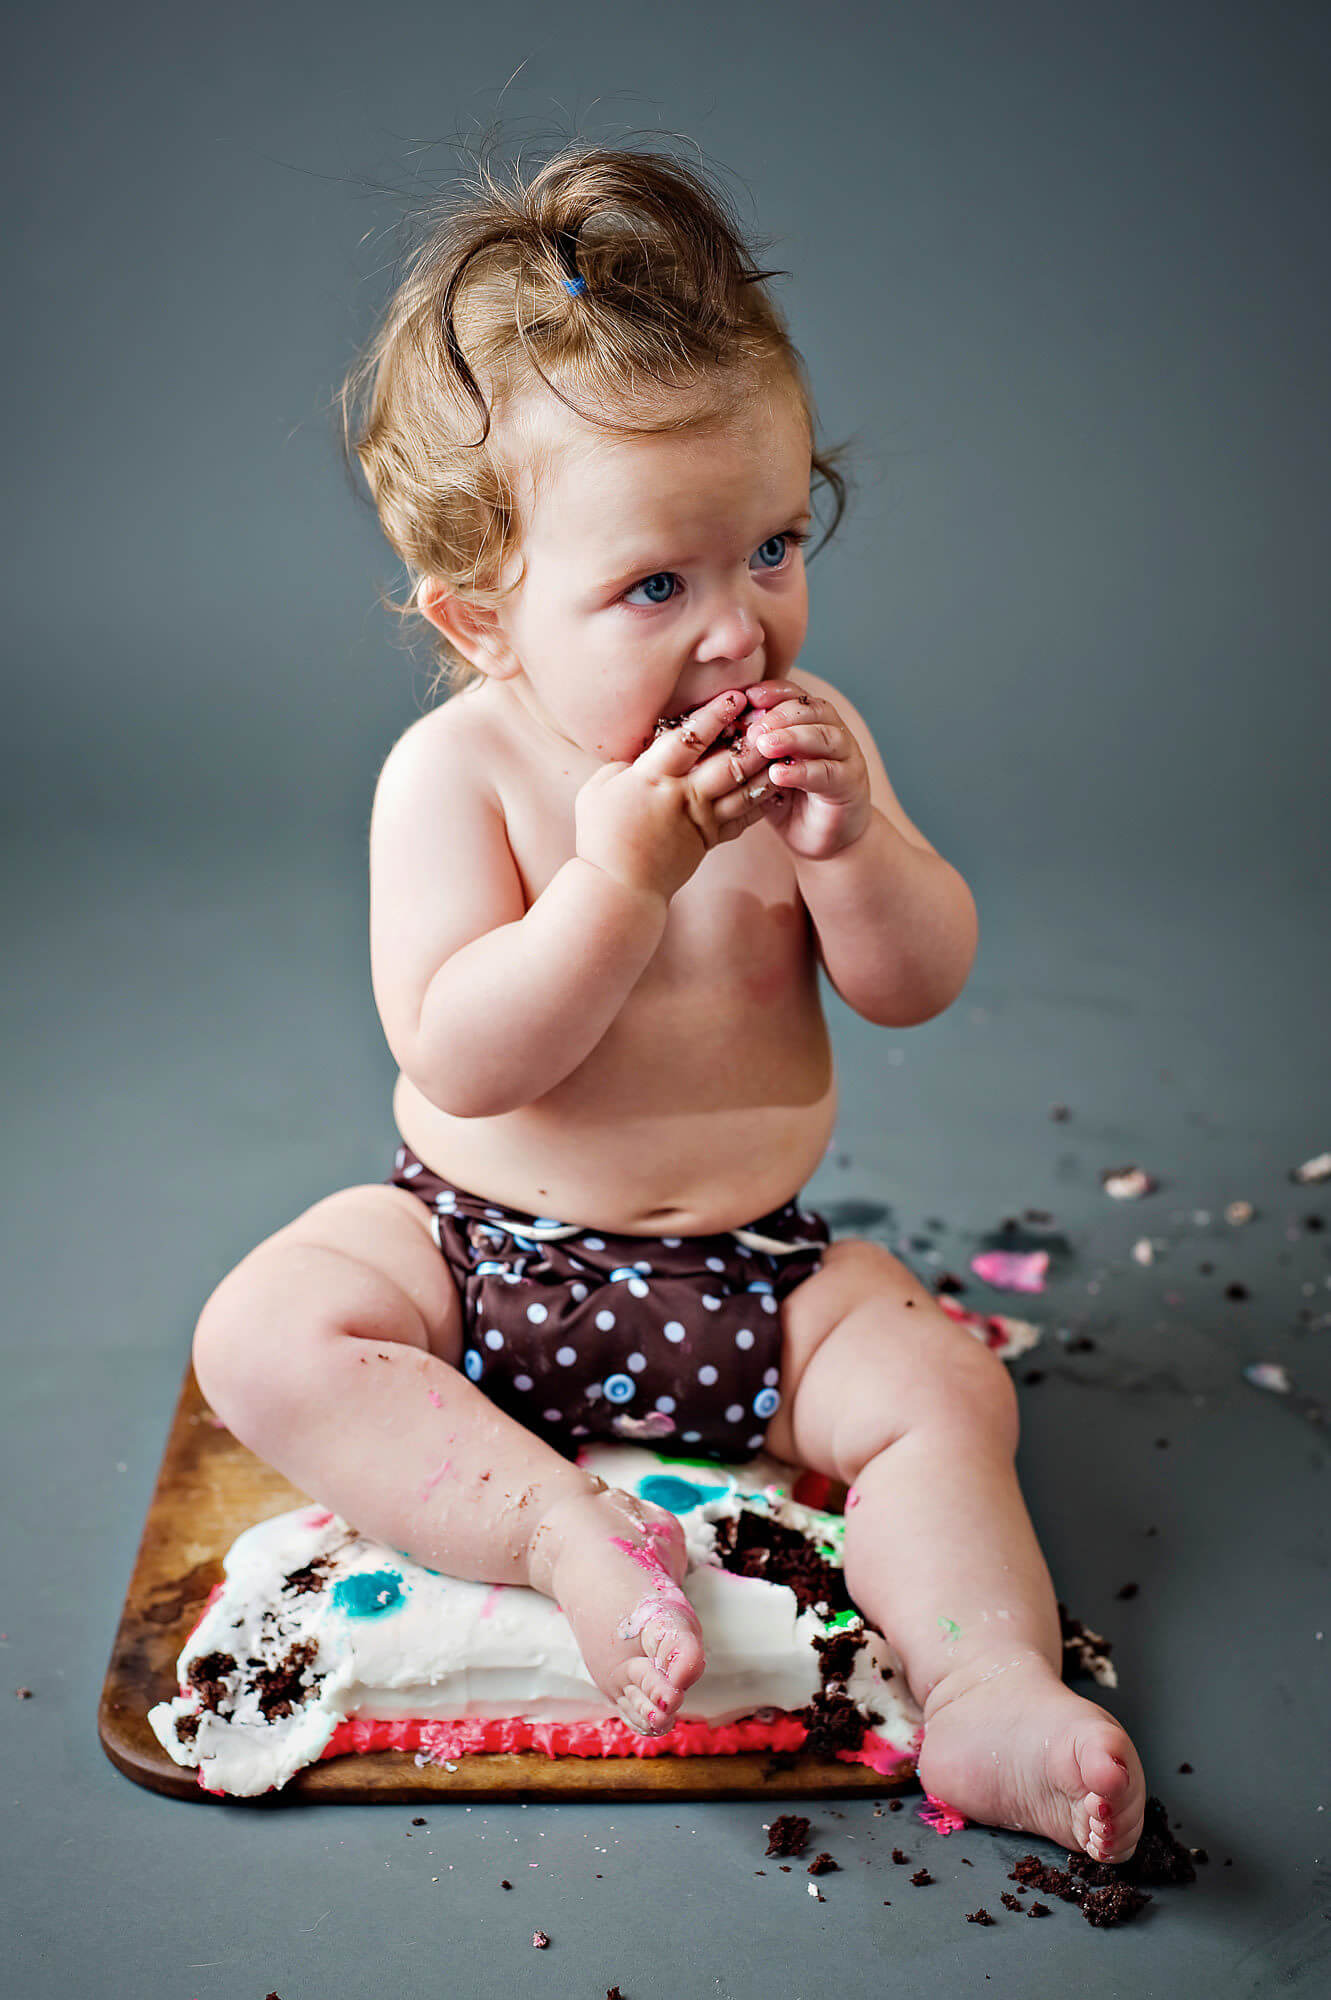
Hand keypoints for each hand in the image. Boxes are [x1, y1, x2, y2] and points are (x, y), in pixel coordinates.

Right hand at [574, 689, 783, 902]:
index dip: (715, 715)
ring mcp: (699, 819)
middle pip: (727, 762)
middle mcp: (681, 796)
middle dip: (753, 737)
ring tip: (785, 746)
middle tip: (774, 716)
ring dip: (766, 766)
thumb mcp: (597, 790)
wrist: (619, 886)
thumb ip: (623, 766)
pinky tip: (778, 783)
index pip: (689, 738)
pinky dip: (762, 800)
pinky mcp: (710, 839)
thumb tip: (640, 754)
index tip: (735, 697)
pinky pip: (743, 817)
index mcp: (651, 778)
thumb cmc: (601, 836)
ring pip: (742, 789)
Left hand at [740, 681, 872, 859]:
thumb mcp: (766, 771)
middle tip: (753, 730)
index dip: (774, 692)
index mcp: (812, 723)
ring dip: (792, 737)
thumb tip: (716, 732)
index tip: (748, 696)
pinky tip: (778, 774)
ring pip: (823, 736)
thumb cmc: (792, 800)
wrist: (826, 837)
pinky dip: (802, 771)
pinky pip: (827, 772)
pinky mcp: (849, 784)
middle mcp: (833, 733)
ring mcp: (845, 757)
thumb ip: (752, 751)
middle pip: (811, 710)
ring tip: (764, 746)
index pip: (795, 696)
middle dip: (780, 715)